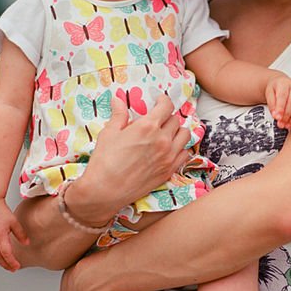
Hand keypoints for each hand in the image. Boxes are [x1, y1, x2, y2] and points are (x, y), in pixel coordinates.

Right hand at [0, 198, 29, 271]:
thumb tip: (26, 243)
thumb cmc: (1, 211)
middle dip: (6, 265)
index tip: (16, 266)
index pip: (6, 253)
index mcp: (0, 235)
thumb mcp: (14, 222)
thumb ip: (20, 234)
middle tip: (12, 269)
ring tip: (4, 264)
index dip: (12, 262)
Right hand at [78, 94, 192, 212]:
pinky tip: (170, 149)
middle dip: (167, 117)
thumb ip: (118, 115)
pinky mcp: (169, 171)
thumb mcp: (109, 133)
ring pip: (185, 135)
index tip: (159, 101)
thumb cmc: (104, 161)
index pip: (166, 106)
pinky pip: (185, 154)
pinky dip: (180, 149)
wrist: (105, 190)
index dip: (163, 100)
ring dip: (177, 131)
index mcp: (148, 127)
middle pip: (175, 120)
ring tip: (167, 133)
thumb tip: (117, 100)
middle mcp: (162, 140)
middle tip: (158, 120)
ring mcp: (168, 156)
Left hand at [266, 74, 290, 129]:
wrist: (282, 83)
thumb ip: (271, 104)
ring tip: (287, 125)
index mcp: (284, 84)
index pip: (283, 96)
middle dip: (286, 115)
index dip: (280, 108)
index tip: (277, 117)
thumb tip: (276, 115)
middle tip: (280, 123)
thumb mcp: (269, 93)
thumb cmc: (276, 89)